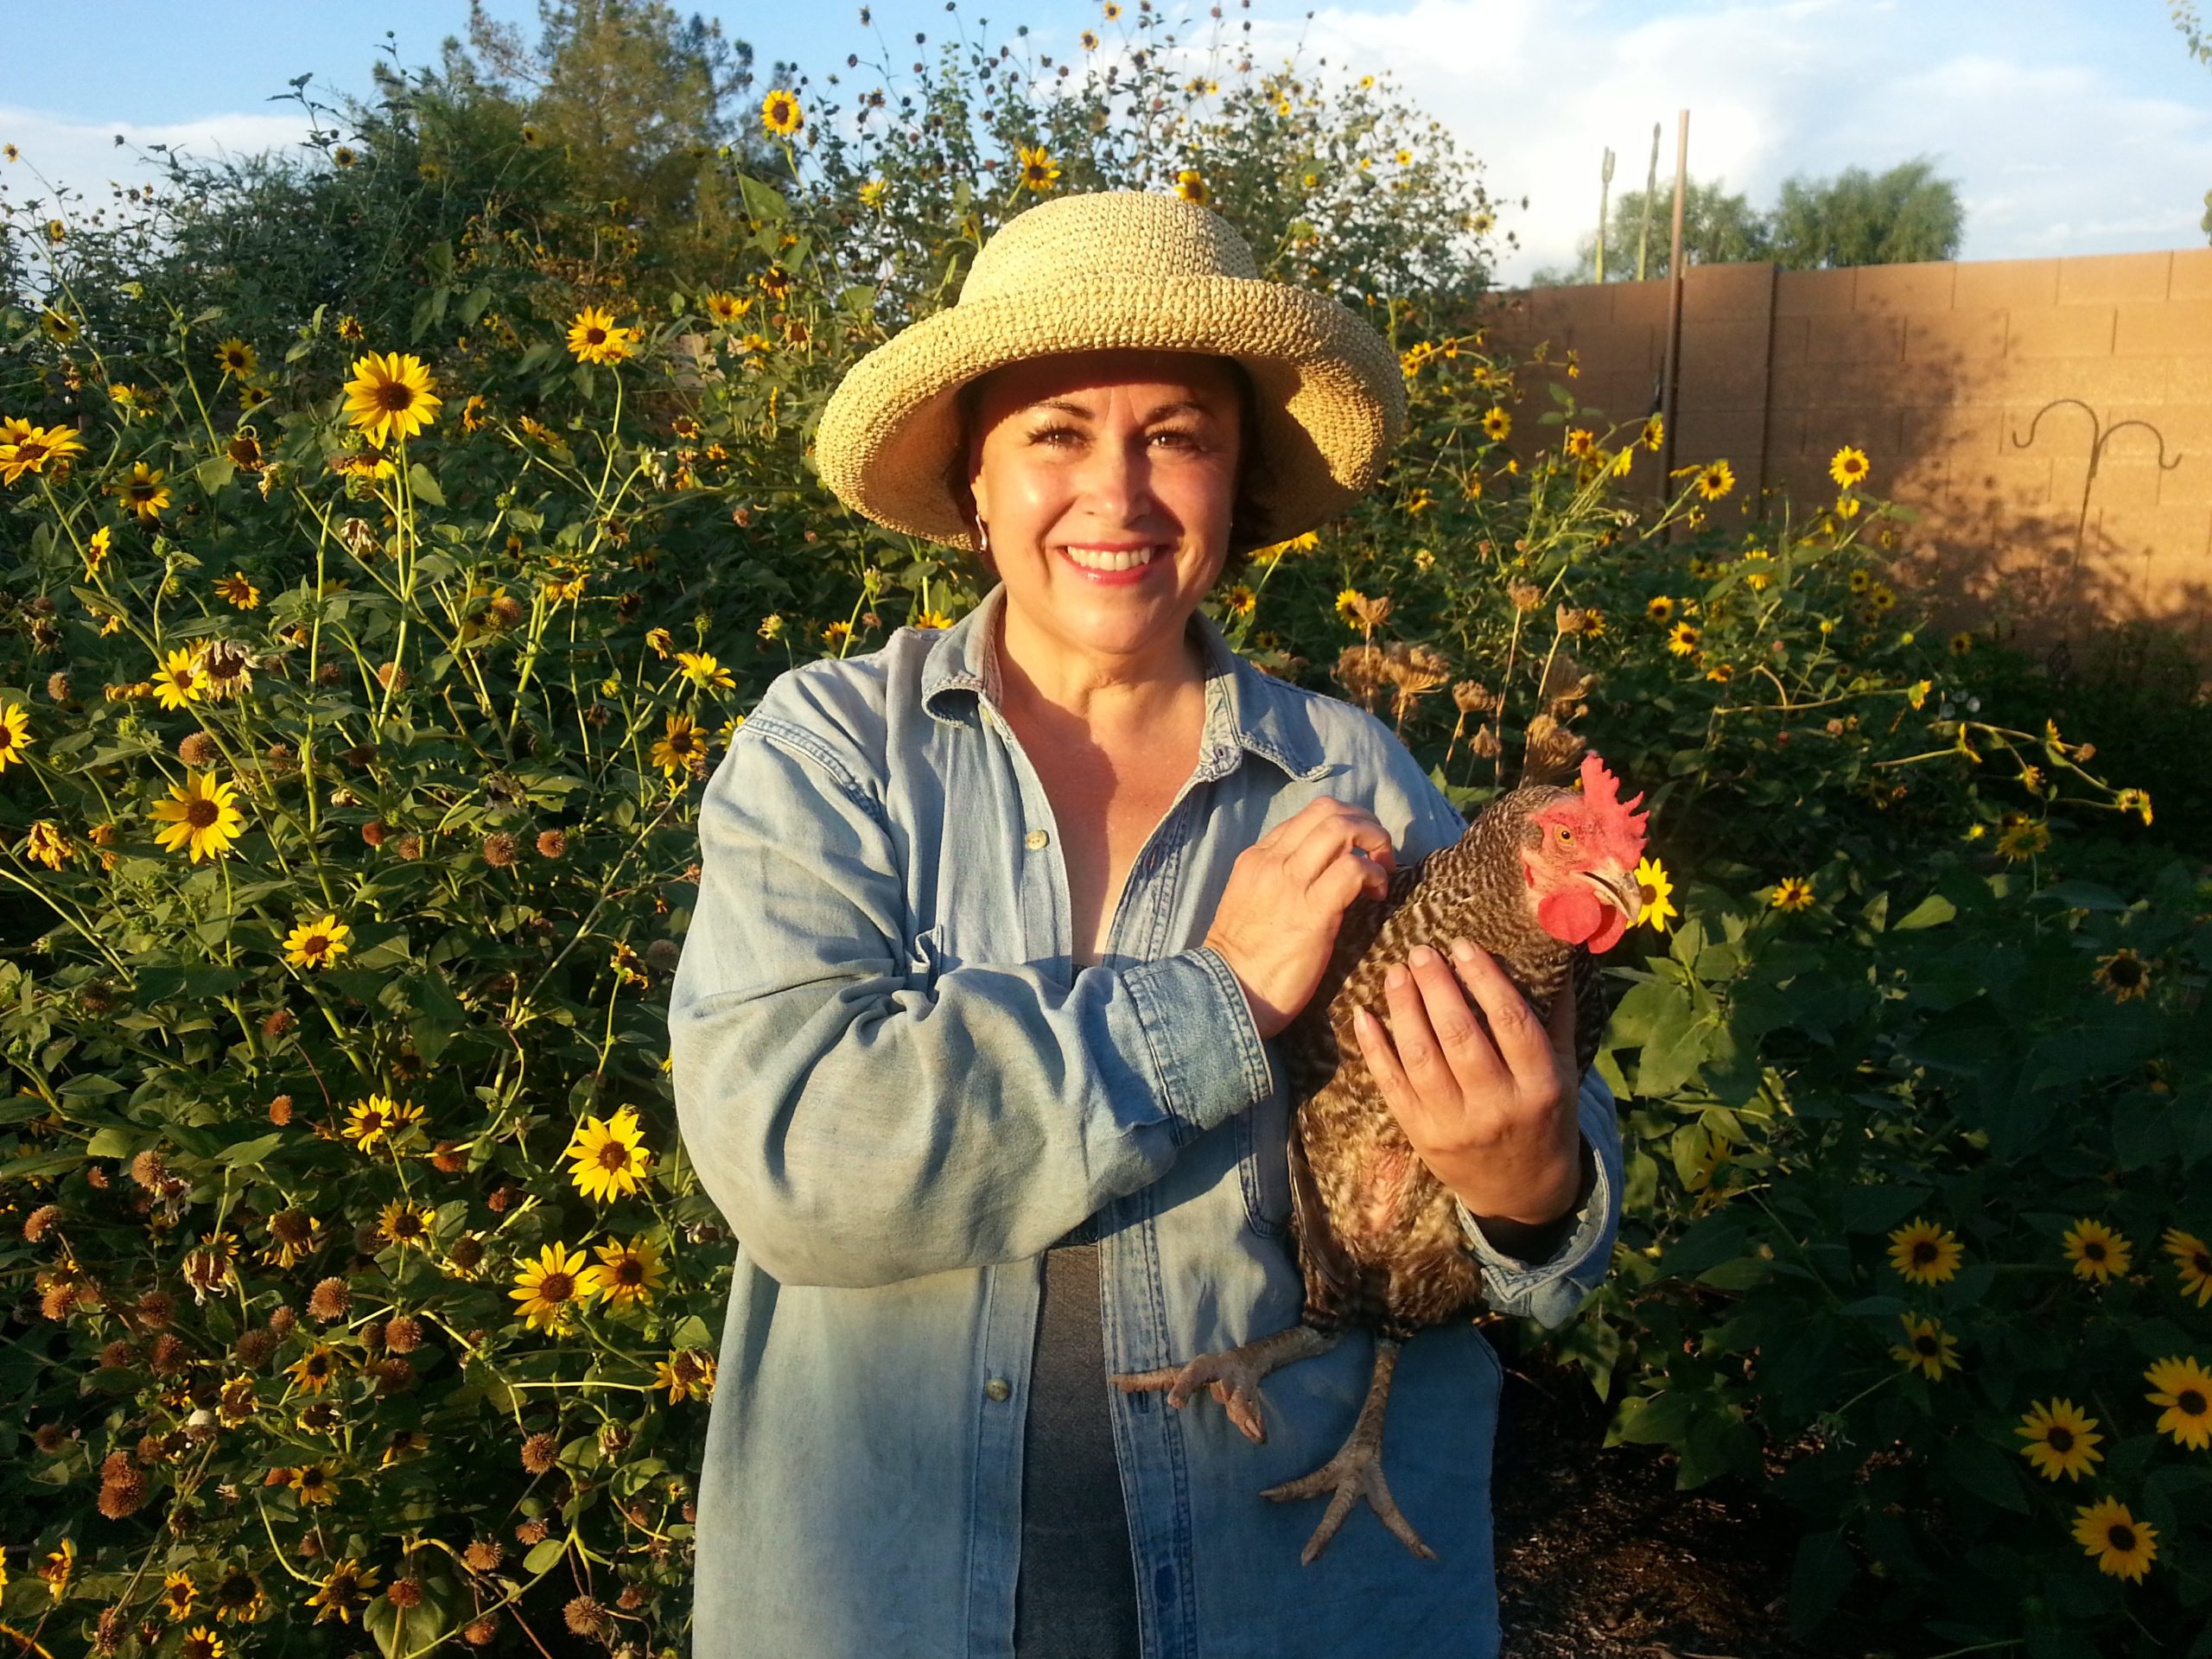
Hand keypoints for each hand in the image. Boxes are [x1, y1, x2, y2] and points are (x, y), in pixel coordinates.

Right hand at [1203, 798, 1395, 1040]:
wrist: (1227, 992)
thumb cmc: (1243, 958)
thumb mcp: (1251, 901)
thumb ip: (1278, 880)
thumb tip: (1318, 873)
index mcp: (1258, 857)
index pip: (1308, 815)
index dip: (1344, 825)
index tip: (1358, 851)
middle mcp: (1274, 861)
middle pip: (1329, 811)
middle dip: (1365, 824)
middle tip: (1378, 854)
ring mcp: (1291, 883)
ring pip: (1342, 829)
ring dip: (1374, 843)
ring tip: (1382, 872)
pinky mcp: (1313, 911)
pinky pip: (1353, 870)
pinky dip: (1374, 875)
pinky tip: (1377, 895)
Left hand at [1350, 939, 1582, 1228]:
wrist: (1522, 1190)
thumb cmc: (1545, 1116)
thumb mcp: (1565, 1072)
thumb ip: (1556, 1017)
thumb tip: (1555, 954)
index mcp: (1539, 1086)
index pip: (1511, 1022)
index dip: (1485, 979)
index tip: (1462, 945)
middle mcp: (1497, 1106)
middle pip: (1460, 1037)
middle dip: (1436, 988)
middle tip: (1420, 951)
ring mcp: (1455, 1124)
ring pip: (1422, 1058)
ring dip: (1404, 1010)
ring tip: (1396, 973)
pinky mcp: (1422, 1136)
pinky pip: (1392, 1085)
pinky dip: (1374, 1049)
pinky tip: (1364, 1015)